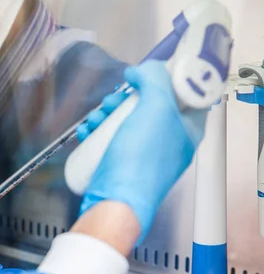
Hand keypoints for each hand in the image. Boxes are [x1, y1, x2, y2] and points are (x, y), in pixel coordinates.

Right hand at [78, 61, 207, 240]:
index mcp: (187, 130)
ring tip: (95, 118)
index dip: (163, 80)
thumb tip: (141, 71)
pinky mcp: (121, 166)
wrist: (114, 202)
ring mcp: (143, 156)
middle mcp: (168, 143)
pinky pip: (109, 141)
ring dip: (106, 114)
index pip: (183, 95)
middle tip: (113, 101)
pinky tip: (87, 131)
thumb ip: (155, 79)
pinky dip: (97, 132)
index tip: (143, 75)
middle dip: (124, 99)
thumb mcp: (156, 108)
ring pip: (125, 122)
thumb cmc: (140, 160)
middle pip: (147, 107)